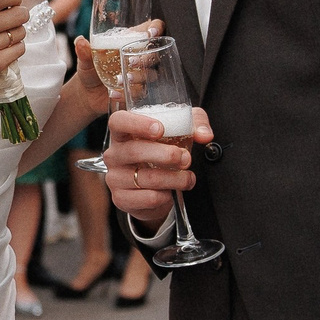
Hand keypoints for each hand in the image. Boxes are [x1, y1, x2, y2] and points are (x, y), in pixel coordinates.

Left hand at [65, 17, 160, 121]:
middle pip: (154, 53)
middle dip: (146, 57)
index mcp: (130, 42)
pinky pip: (140, 92)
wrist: (87, 92)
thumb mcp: (85, 59)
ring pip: (150, 74)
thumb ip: (84, 50)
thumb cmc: (90, 68)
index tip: (151, 32)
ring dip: (137, 77)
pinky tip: (114, 93)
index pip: (152, 29)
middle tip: (131, 62)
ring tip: (120, 80)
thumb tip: (80, 41)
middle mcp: (139, 57)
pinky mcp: (137, 91)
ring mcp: (140, 74)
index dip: (156, 27)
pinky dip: (127, 93)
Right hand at [104, 103, 210, 229]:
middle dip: (166, 155)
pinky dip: (165, 196)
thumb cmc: (163, 152)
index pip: (118, 121)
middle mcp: (114, 154)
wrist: (154, 188)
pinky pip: (147, 198)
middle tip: (185, 158)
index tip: (160, 129)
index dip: (137, 124)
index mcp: (123, 133)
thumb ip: (194, 126)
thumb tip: (205, 135)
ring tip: (188, 178)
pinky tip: (171, 192)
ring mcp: (115, 177)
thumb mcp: (179, 132)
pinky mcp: (121, 198)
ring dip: (173, 178)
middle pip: (134, 151)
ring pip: (145, 178)